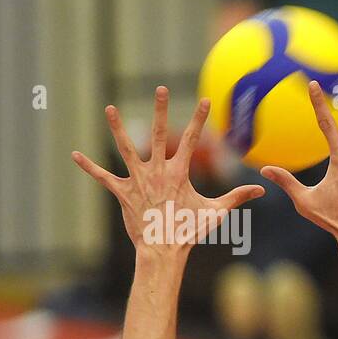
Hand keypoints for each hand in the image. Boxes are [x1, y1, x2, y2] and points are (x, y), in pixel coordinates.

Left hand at [71, 87, 263, 255]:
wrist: (164, 250)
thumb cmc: (190, 231)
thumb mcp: (216, 212)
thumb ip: (237, 197)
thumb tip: (263, 190)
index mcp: (179, 173)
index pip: (194, 140)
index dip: (201, 119)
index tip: (205, 100)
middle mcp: (158, 171)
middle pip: (160, 134)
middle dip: (162, 110)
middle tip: (161, 88)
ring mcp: (138, 180)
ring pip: (126, 148)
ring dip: (117, 128)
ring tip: (109, 108)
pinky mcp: (123, 193)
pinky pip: (103, 177)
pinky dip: (89, 167)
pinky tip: (74, 155)